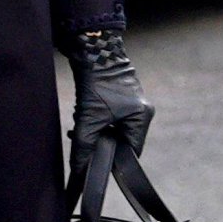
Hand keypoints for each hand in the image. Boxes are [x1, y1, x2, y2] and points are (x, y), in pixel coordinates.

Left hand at [66, 29, 153, 183]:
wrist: (93, 53)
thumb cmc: (97, 83)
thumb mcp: (88, 120)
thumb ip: (84, 147)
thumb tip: (80, 169)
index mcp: (142, 118)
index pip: (132, 151)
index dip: (114, 158)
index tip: (97, 160)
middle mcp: (143, 111)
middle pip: (122, 140)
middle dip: (102, 140)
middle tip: (85, 136)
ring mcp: (134, 103)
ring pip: (114, 128)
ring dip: (97, 128)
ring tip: (82, 122)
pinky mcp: (123, 96)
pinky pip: (111, 116)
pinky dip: (97, 118)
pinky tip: (85, 112)